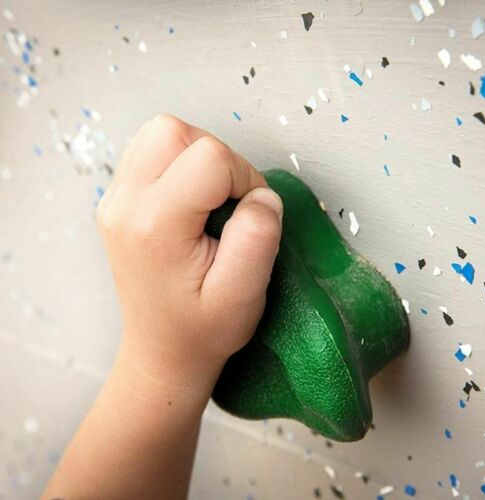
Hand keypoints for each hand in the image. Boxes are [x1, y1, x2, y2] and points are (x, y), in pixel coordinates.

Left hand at [97, 115, 282, 387]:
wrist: (162, 349)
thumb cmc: (202, 328)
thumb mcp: (243, 294)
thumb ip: (258, 236)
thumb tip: (260, 195)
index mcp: (154, 226)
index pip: (210, 157)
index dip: (244, 178)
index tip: (246, 215)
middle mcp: (123, 204)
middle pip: (175, 131)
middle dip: (217, 157)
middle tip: (227, 203)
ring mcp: (114, 199)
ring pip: (161, 133)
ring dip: (197, 156)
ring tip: (209, 200)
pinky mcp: (117, 199)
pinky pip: (150, 151)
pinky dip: (179, 163)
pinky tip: (189, 199)